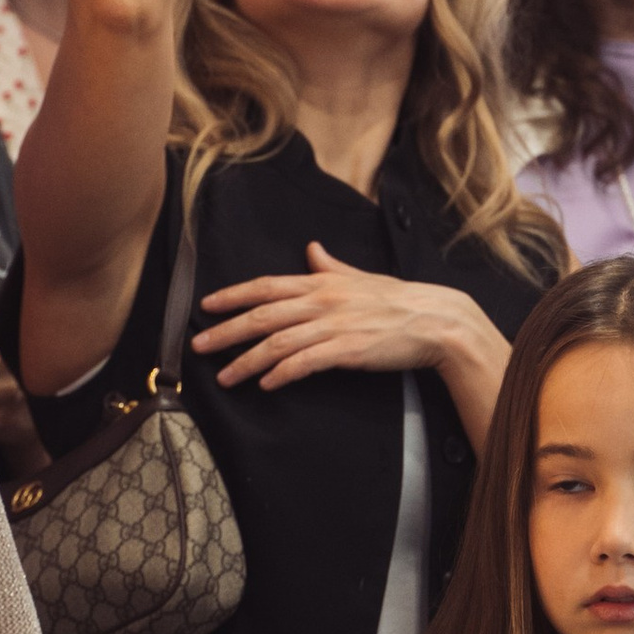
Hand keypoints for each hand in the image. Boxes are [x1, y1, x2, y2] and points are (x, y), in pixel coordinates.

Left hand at [192, 242, 478, 390]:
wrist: (434, 320)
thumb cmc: (399, 300)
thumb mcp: (360, 277)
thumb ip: (331, 266)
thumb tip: (312, 249)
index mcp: (322, 282)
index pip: (267, 286)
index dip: (234, 295)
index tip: (206, 306)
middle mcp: (322, 301)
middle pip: (263, 315)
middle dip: (227, 331)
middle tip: (199, 346)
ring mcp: (334, 325)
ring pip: (278, 342)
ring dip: (247, 360)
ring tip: (225, 377)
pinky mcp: (347, 350)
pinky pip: (306, 363)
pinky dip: (282, 373)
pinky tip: (265, 383)